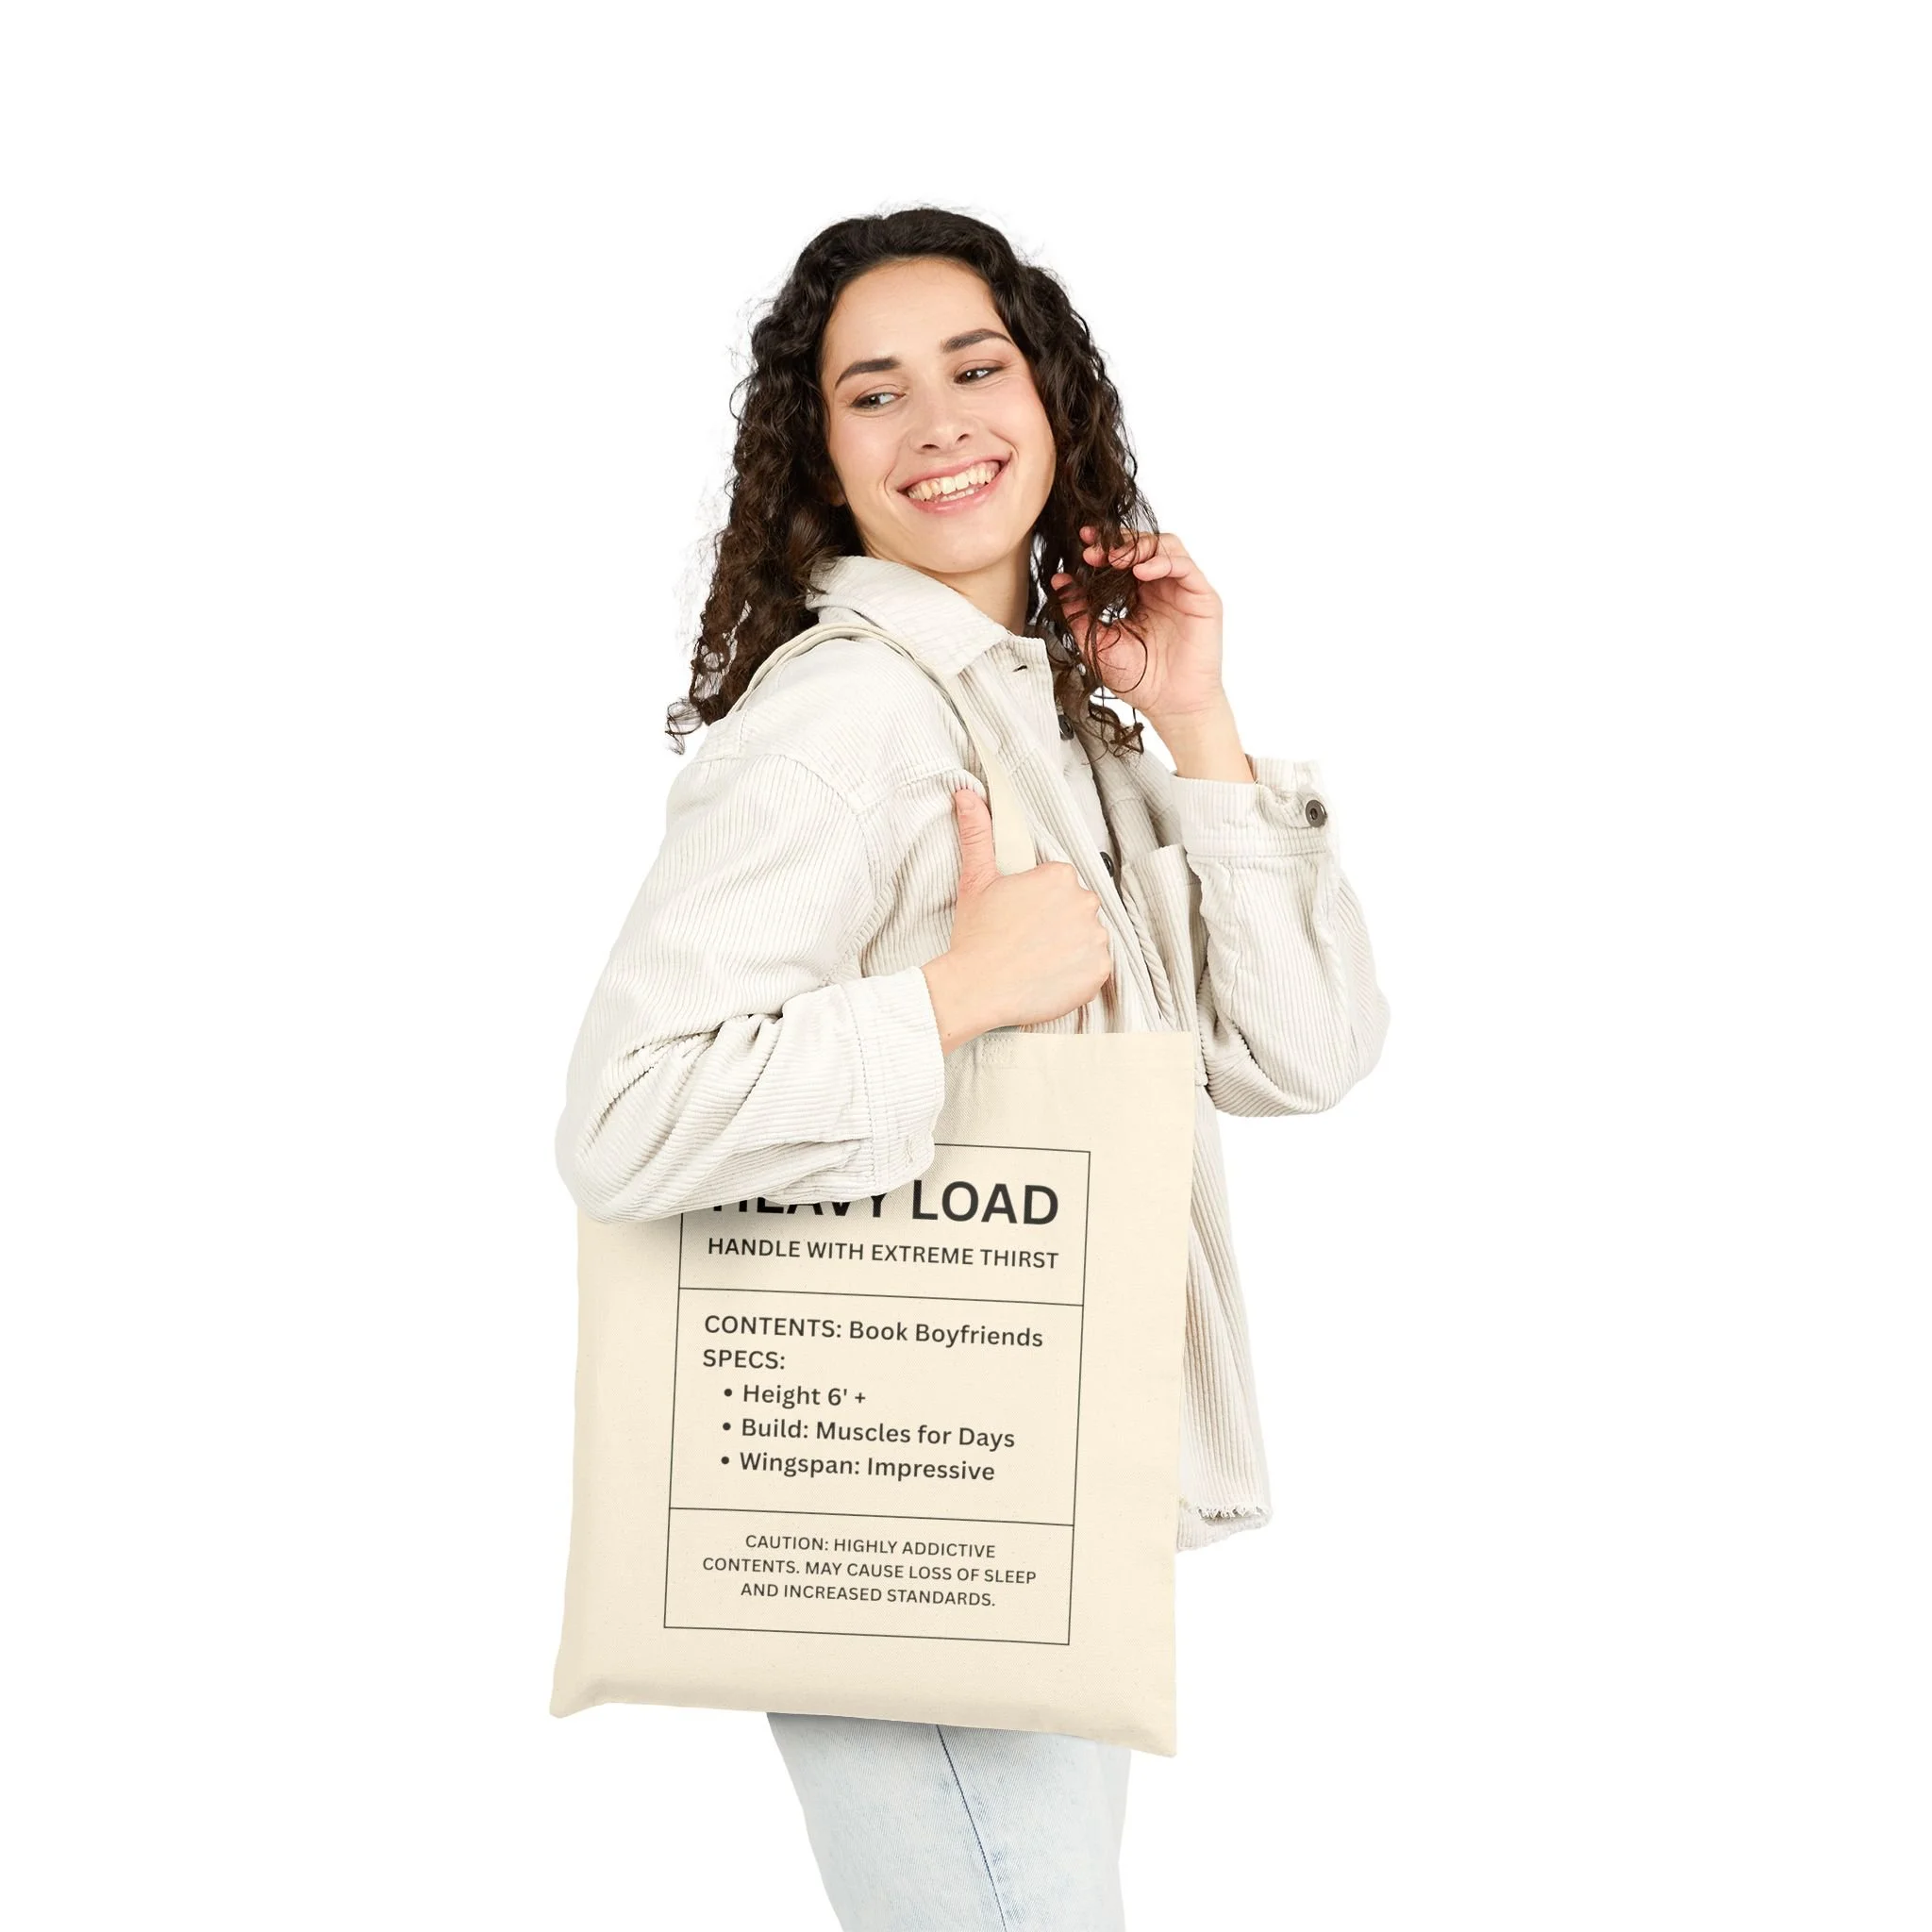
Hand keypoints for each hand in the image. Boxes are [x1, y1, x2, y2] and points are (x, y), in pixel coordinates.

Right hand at [922, 786, 1112, 1041]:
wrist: (976, 989)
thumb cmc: (976, 937)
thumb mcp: (975, 880)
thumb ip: (977, 834)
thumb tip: (966, 795)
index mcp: (1059, 876)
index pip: (1060, 884)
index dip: (1039, 902)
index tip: (1021, 917)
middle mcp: (1084, 901)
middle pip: (1077, 908)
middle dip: (1058, 921)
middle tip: (1027, 940)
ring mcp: (1095, 937)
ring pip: (1088, 936)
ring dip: (1070, 946)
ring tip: (1037, 960)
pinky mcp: (1100, 971)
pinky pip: (1096, 967)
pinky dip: (1079, 973)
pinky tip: (1051, 975)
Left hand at [1049, 526, 1226, 722]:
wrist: (1170, 706)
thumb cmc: (1139, 679)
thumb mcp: (1098, 642)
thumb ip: (1079, 612)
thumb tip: (1059, 581)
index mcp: (1138, 594)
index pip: (1122, 557)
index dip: (1103, 546)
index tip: (1081, 544)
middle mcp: (1162, 587)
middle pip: (1144, 544)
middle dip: (1116, 541)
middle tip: (1092, 550)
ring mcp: (1183, 590)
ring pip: (1166, 546)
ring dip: (1138, 546)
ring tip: (1114, 559)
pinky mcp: (1202, 598)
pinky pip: (1185, 566)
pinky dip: (1162, 562)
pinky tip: (1140, 572)